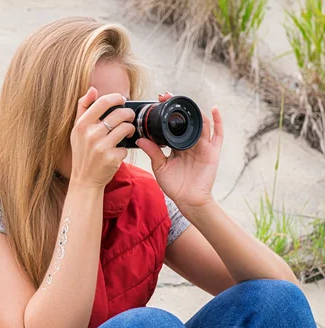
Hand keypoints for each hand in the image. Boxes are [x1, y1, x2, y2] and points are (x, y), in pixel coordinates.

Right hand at [69, 87, 135, 188]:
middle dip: (128, 114)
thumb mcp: (77, 131)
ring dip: (130, 129)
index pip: (102, 102)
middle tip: (129, 117)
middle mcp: (90, 134)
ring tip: (127, 131)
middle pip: (119, 114)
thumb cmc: (82, 153)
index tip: (122, 100)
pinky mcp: (111, 158)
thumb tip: (93, 89)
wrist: (84, 180)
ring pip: (126, 128)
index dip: (116, 98)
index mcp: (81, 125)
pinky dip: (125, 148)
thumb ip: (83, 108)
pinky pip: (126, 146)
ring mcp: (101, 147)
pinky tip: (119, 150)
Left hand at [136, 92, 223, 210]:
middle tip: (166, 96)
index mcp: (177, 145)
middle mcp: (190, 143)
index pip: (173, 125)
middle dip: (178, 107)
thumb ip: (152, 152)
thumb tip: (140, 138)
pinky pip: (218, 134)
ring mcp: (202, 146)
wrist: (188, 200)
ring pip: (200, 123)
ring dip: (193, 111)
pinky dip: (218, 120)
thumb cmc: (174, 186)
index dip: (167, 113)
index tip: (157, 101)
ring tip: (184, 101)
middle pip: (186, 120)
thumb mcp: (160, 167)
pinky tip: (213, 109)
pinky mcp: (212, 151)